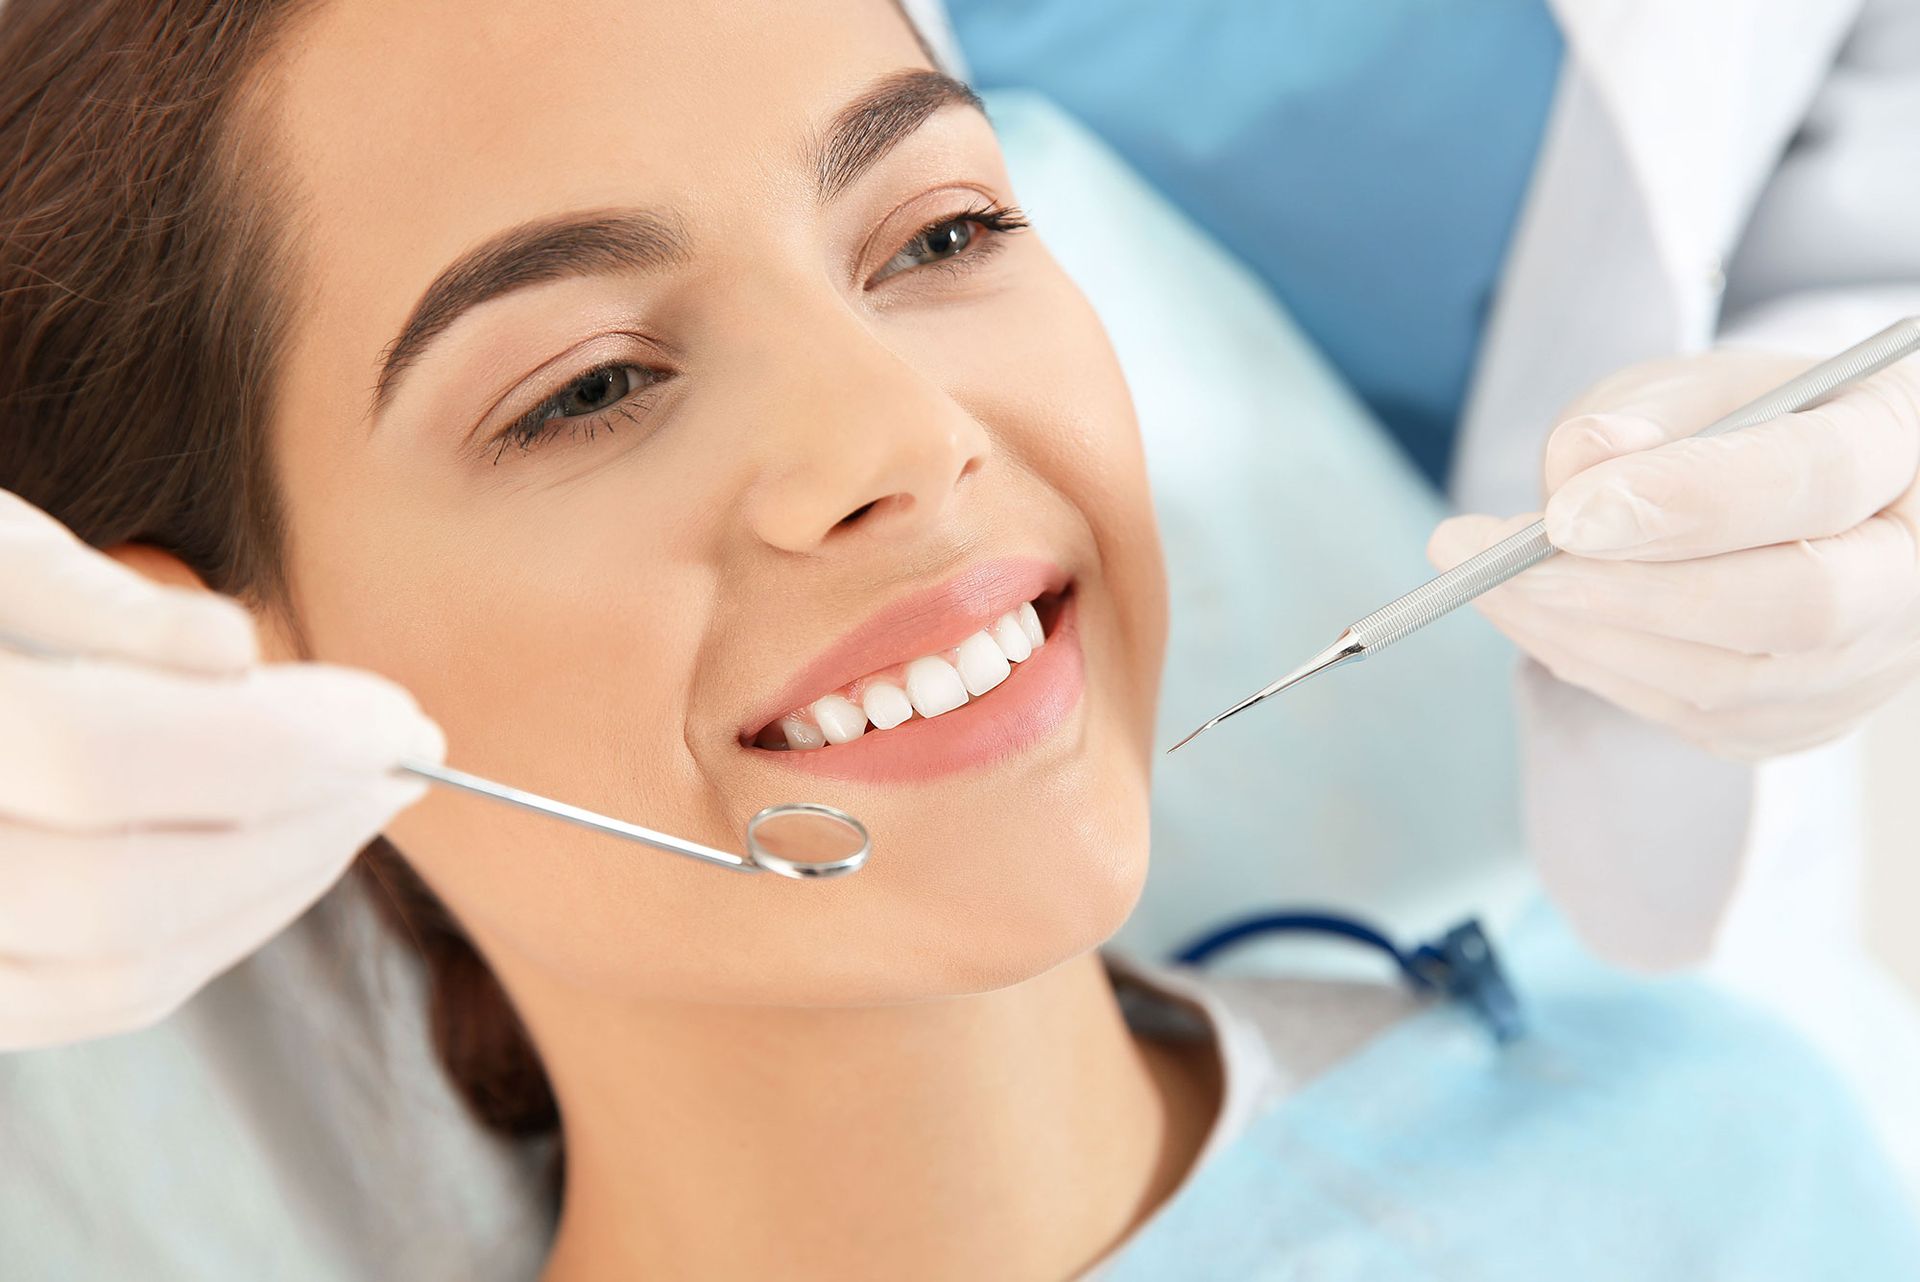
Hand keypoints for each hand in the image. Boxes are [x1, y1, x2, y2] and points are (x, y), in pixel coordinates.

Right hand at [0, 488, 442, 1050]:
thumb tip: (230, 650)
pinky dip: (211, 937)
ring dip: (277, 891)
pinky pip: (89, 1000)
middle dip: (304, 828)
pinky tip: (280, 860)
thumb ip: (88, 599)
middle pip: (124, 893)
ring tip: (357, 805)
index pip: (103, 757)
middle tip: (401, 763)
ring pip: (116, 971)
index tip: (402, 715)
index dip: (279, 742)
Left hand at [1429, 348, 1919, 761]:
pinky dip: (1592, 664)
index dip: (1693, 502)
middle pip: (1798, 606)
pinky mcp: (1801, 721)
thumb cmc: (1749, 421)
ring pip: (1730, 678)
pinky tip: (1527, 614)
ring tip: (1481, 579)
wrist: (1787, 492)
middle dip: (1631, 589)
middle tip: (1500, 561)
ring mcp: (1872, 664)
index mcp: (1910, 444)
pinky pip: (1689, 712)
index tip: (1568, 513)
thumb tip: (1582, 462)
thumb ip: (1648, 412)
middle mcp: (1919, 572)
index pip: (1820, 481)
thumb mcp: (1700, 382)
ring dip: (1586, 633)